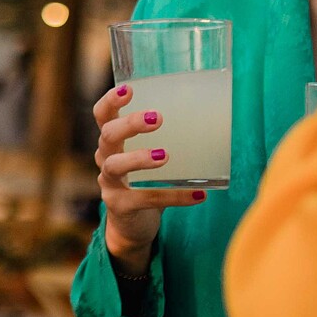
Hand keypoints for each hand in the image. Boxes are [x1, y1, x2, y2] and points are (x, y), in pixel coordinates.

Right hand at [92, 82, 204, 265]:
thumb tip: (214, 118)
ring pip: (114, 166)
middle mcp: (105, 160)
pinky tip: (198, 195)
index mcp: (112, 144)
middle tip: (158, 118)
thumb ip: (166, 142)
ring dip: (139, 158)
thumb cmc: (144, 183)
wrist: (132, 227)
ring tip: (165, 155)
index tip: (129, 89)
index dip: (111, 101)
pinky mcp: (120, 207)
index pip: (102, 116)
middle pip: (107, 135)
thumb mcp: (147, 160)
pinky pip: (144, 199)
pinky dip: (173, 197)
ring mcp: (109, 184)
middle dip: (129, 124)